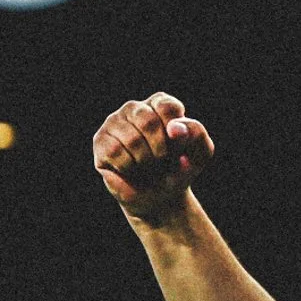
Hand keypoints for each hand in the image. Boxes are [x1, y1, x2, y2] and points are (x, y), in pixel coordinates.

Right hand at [93, 93, 215, 221]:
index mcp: (161, 104)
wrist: (159, 196)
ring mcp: (115, 122)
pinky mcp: (101, 139)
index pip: (168, 107)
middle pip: (148, 121)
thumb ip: (196, 135)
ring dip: (145, 162)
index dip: (175, 134)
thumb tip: (175, 130)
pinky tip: (131, 169)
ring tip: (147, 166)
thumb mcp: (199, 154)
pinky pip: (115, 152)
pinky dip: (129, 168)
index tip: (178, 148)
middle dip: (160, 150)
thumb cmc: (179, 169)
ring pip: (131, 139)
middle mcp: (136, 108)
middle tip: (161, 160)